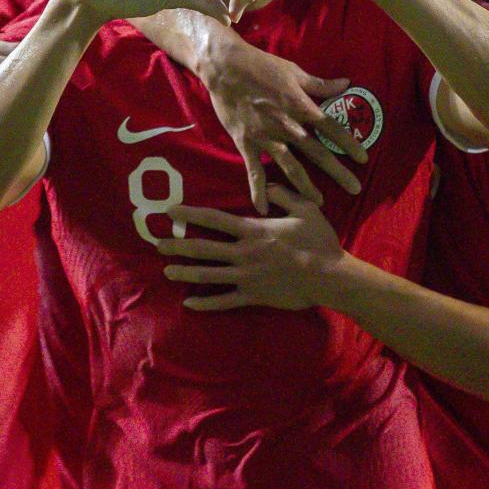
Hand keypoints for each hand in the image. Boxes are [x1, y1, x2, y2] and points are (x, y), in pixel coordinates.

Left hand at [157, 185, 344, 310]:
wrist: (330, 277)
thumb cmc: (319, 241)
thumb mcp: (305, 208)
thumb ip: (282, 195)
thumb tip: (265, 186)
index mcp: (253, 231)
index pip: (214, 220)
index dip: (190, 215)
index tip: (170, 212)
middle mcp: (244, 253)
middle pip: (203, 248)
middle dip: (178, 245)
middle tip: (157, 244)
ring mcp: (246, 277)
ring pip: (208, 275)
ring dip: (185, 272)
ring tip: (167, 271)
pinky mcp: (253, 296)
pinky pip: (224, 301)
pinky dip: (206, 302)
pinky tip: (189, 303)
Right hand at [200, 39, 365, 213]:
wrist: (225, 67)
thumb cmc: (261, 65)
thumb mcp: (294, 71)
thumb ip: (320, 83)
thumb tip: (347, 83)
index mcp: (301, 106)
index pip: (332, 128)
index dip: (349, 143)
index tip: (363, 159)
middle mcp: (288, 125)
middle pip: (318, 152)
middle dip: (338, 172)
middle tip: (355, 189)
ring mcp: (266, 137)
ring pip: (291, 167)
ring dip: (306, 186)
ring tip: (319, 204)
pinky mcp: (246, 143)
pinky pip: (254, 171)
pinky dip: (258, 191)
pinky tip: (263, 209)